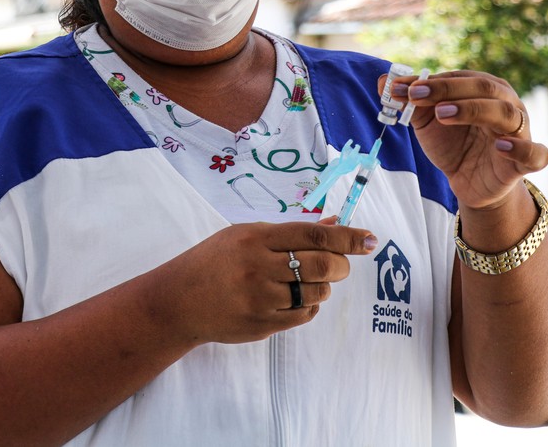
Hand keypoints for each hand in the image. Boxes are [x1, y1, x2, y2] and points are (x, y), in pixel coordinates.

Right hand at [155, 218, 377, 344]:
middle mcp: (258, 267)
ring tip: (307, 281)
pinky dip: (310, 306)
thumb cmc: (213, 261)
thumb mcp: (245, 236)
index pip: (313, 235)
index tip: (369, 240)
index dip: (347, 237)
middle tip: (340, 265)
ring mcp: (260, 299)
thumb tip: (334, 223)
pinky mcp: (261, 324)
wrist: (178, 301)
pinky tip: (296, 298)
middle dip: (341, 265)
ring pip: (316, 293)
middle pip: (322, 265)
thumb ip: (290, 232)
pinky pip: (303, 316)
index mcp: (255, 238)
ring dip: (323, 286)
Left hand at [385, 70, 547, 209]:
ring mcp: (518, 132)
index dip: (430, 82)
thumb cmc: (452, 143)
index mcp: (484, 90)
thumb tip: (383, 80)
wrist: (468, 182)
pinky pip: (535, 154)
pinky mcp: (524, 162)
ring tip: (442, 114)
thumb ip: (410, 102)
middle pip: (484, 88)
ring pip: (506, 113)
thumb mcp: (427, 122)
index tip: (400, 89)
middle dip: (448, 90)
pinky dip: (521, 149)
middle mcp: (506, 104)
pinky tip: (501, 146)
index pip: (460, 78)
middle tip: (417, 96)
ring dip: (474, 110)